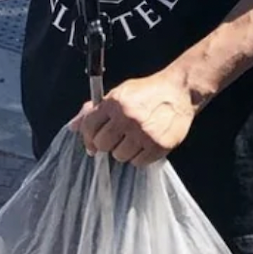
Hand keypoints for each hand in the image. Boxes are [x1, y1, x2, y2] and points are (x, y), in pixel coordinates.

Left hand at [70, 70, 194, 165]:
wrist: (179, 91)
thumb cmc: (148, 92)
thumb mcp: (119, 93)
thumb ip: (95, 110)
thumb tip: (73, 126)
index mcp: (115, 103)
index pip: (89, 127)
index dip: (88, 137)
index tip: (92, 143)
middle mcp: (127, 118)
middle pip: (102, 145)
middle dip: (107, 144)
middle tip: (117, 137)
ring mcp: (144, 133)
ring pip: (119, 156)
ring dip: (124, 151)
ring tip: (134, 139)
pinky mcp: (158, 145)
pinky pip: (138, 163)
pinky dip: (140, 157)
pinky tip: (145, 144)